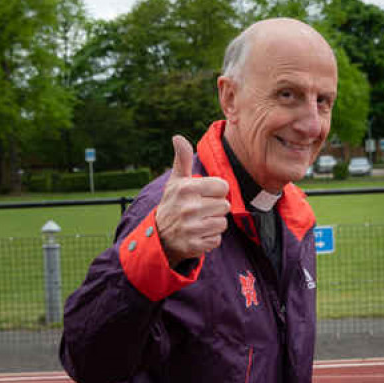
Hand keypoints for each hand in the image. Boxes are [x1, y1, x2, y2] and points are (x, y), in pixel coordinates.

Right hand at [155, 135, 229, 266]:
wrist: (158, 236)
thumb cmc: (173, 203)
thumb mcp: (176, 181)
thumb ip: (182, 159)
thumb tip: (177, 137)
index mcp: (186, 188)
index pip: (223, 187)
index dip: (216, 191)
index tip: (204, 195)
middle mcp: (188, 208)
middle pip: (225, 205)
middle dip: (215, 208)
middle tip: (200, 210)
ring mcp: (191, 228)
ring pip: (222, 223)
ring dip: (213, 224)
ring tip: (199, 222)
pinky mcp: (194, 246)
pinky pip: (217, 240)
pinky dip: (209, 239)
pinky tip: (197, 234)